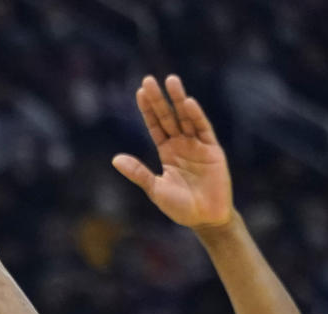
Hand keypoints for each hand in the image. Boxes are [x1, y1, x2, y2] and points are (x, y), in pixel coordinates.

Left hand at [112, 75, 232, 228]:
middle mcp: (181, 145)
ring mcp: (198, 145)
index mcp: (167, 153)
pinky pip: (203, 129)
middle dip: (159, 99)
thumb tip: (115, 159)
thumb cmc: (180, 207)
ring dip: (178, 100)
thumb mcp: (155, 189)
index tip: (140, 92)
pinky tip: (188, 103)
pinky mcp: (213, 150)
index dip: (148, 110)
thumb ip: (138, 173)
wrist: (205, 219)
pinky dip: (196, 116)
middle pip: (168, 117)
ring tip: (171, 80)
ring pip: (186, 117)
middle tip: (149, 80)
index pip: (156, 126)